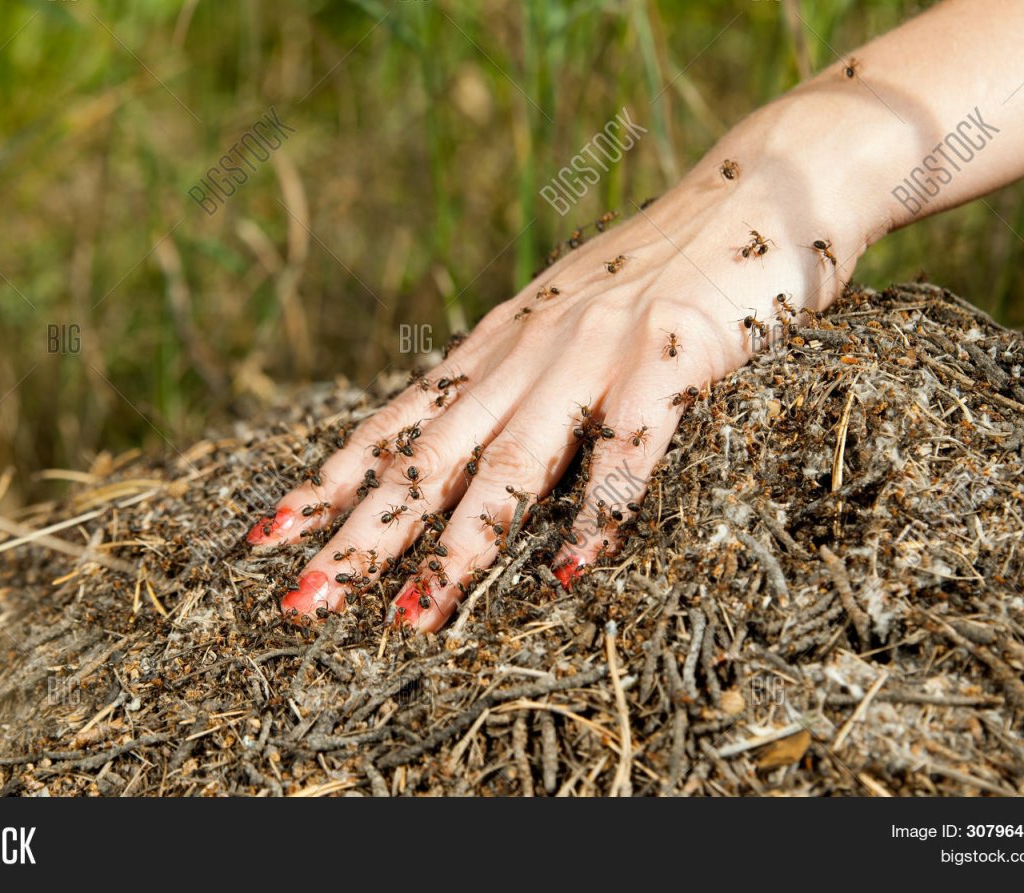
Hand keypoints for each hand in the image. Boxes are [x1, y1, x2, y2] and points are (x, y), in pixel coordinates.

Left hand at [246, 136, 869, 630]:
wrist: (753, 191)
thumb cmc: (655, 271)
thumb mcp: (561, 319)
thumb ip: (513, 377)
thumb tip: (457, 445)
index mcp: (498, 347)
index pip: (396, 423)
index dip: (331, 482)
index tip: (270, 535)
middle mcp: (529, 351)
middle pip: (431, 456)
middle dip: (364, 534)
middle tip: (304, 602)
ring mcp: (597, 352)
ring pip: (511, 462)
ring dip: (461, 545)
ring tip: (413, 615)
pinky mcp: (671, 357)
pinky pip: (626, 450)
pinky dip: (597, 513)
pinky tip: (570, 573)